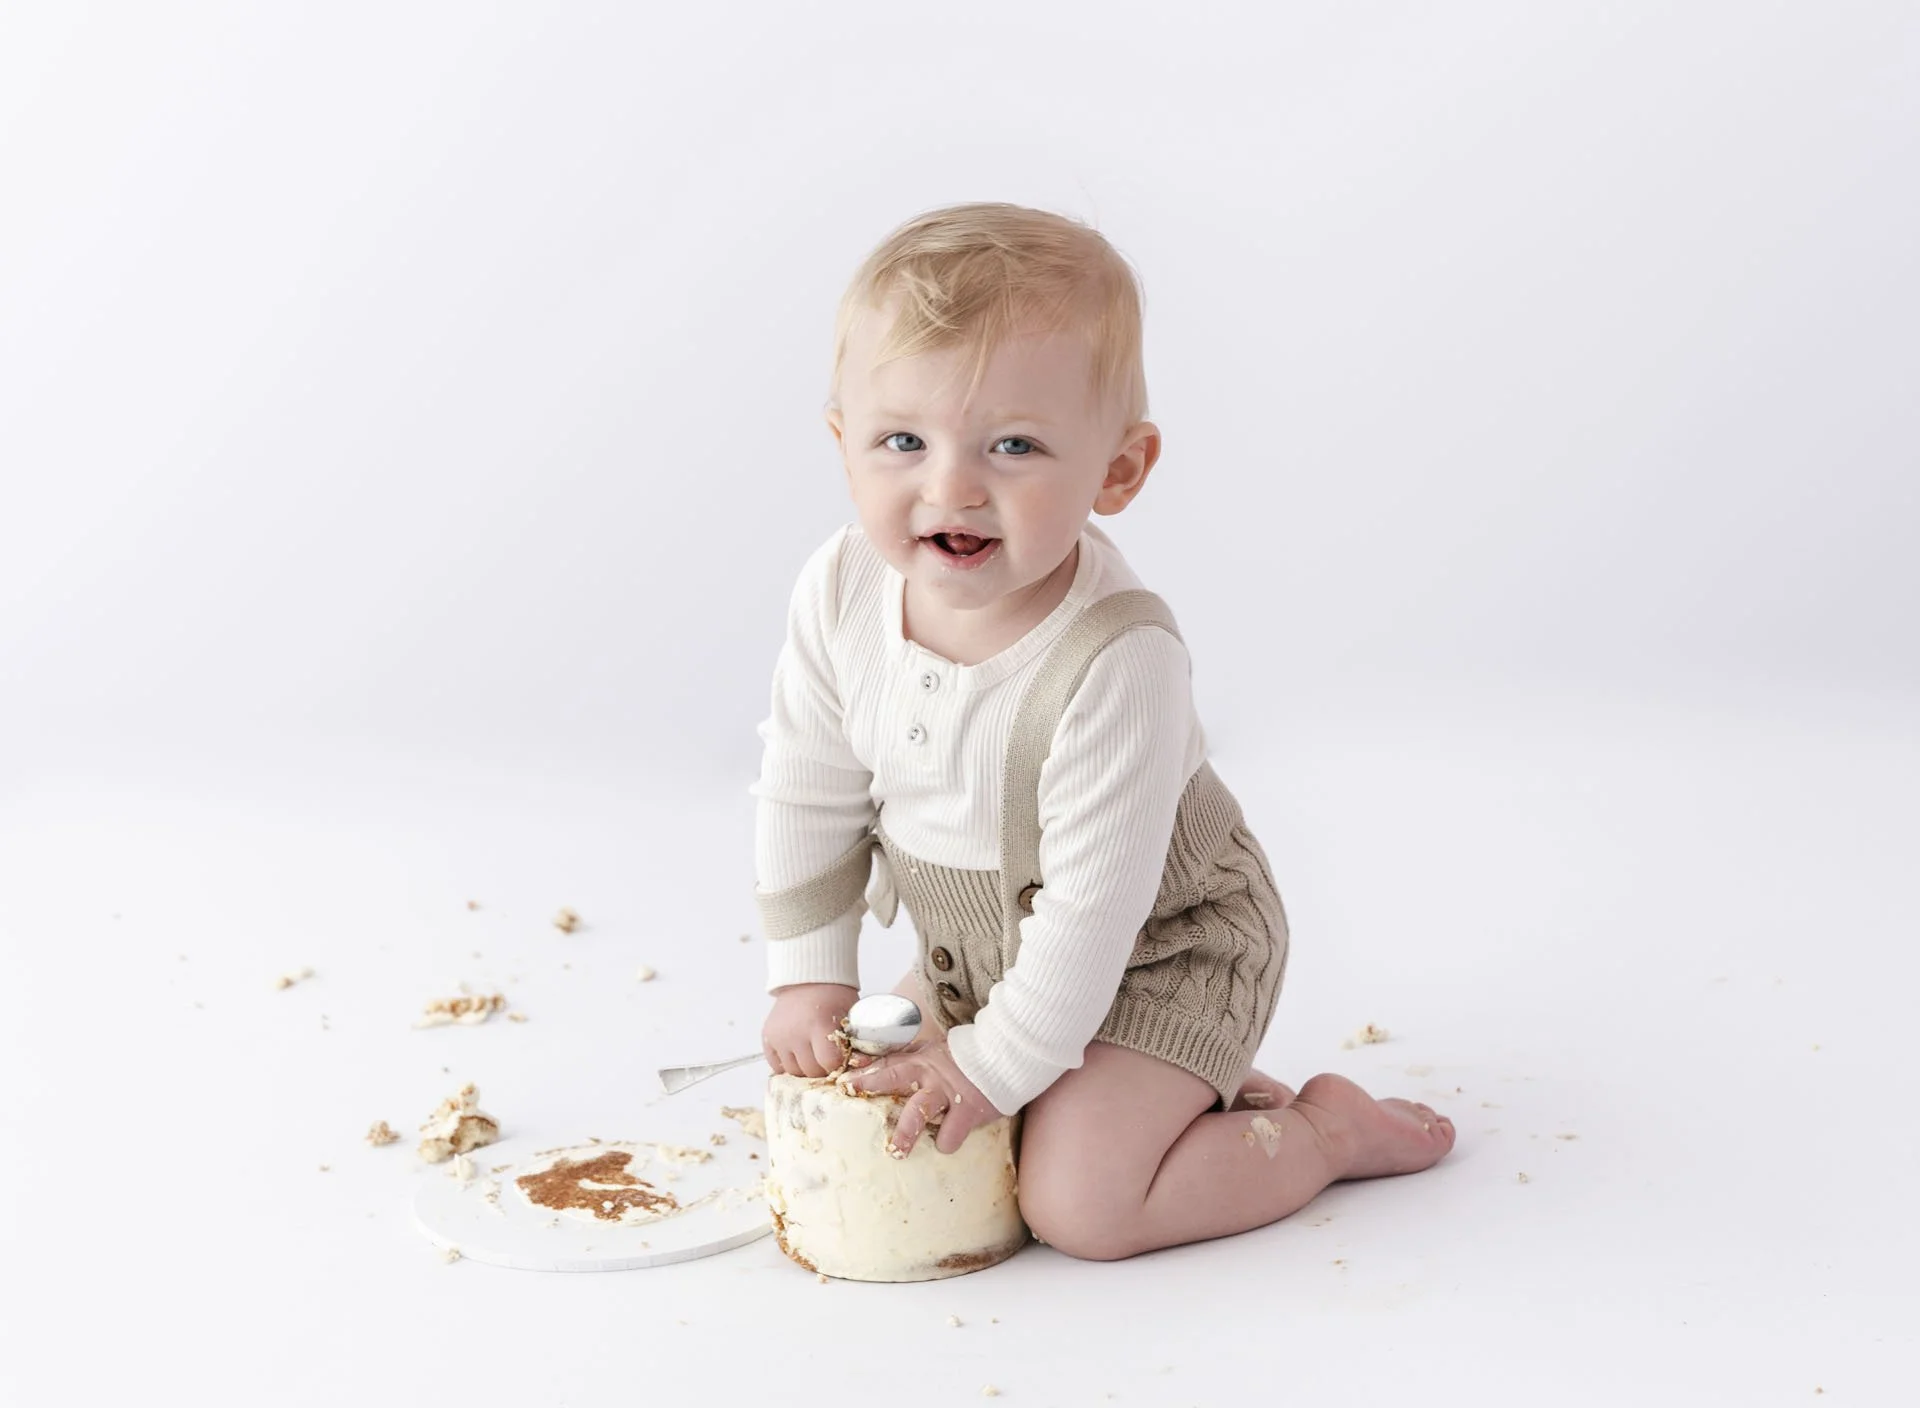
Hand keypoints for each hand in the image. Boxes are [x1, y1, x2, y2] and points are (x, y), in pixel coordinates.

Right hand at [762, 983, 858, 1077]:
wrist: (808, 979)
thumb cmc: (833, 997)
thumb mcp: (849, 1015)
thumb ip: (852, 1042)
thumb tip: (859, 1067)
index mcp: (819, 1024)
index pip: (829, 1063)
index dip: (837, 1064)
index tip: (840, 1058)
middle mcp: (795, 1033)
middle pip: (810, 1071)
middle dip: (822, 1068)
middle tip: (827, 1056)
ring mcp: (779, 1036)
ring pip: (793, 1072)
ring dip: (804, 1067)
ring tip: (812, 1053)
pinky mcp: (767, 1037)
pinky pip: (776, 1066)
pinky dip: (787, 1064)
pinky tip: (797, 1053)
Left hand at [844, 1041, 1003, 1156]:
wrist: (1005, 1058)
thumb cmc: (963, 1059)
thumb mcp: (932, 1052)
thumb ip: (903, 1059)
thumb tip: (864, 1061)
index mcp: (921, 1060)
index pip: (887, 1063)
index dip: (865, 1072)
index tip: (843, 1082)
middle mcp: (930, 1075)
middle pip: (895, 1077)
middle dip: (872, 1085)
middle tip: (852, 1094)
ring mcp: (949, 1094)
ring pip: (921, 1113)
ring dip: (906, 1133)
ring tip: (896, 1151)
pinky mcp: (969, 1112)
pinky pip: (951, 1135)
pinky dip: (947, 1141)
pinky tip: (947, 1139)